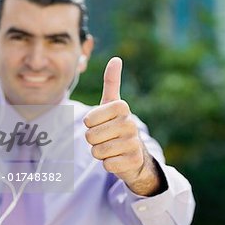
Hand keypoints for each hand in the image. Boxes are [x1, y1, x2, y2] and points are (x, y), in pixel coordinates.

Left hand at [83, 58, 162, 195]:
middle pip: (91, 136)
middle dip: (94, 140)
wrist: (135, 154)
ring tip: (112, 148)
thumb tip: (116, 59)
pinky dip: (109, 165)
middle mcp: (130, 123)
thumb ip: (112, 82)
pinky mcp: (133, 161)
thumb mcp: (113, 104)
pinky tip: (118, 159)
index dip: (91, 124)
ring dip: (100, 153)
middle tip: (107, 138)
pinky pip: (106, 165)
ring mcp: (133, 143)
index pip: (88, 119)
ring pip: (97, 151)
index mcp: (122, 107)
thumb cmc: (117, 126)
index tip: (103, 123)